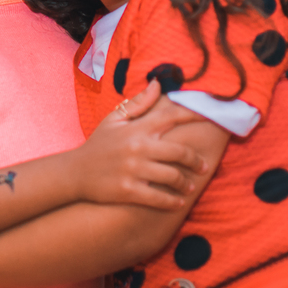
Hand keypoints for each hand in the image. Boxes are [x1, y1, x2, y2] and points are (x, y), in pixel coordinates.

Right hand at [77, 80, 208, 209]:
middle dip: (196, 160)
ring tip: (189, 186)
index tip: (212, 117)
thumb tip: (158, 84)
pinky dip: (172, 202)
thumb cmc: (98, 144)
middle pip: (179, 152)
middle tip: (203, 166)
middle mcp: (137, 147)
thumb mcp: (114, 120)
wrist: (74, 172)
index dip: (195, 115)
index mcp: (136, 128)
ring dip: (185, 183)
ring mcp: (132, 170)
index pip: (172, 116)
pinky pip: (158, 198)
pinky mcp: (127, 191)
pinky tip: (178, 203)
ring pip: (172, 177)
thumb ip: (139, 103)